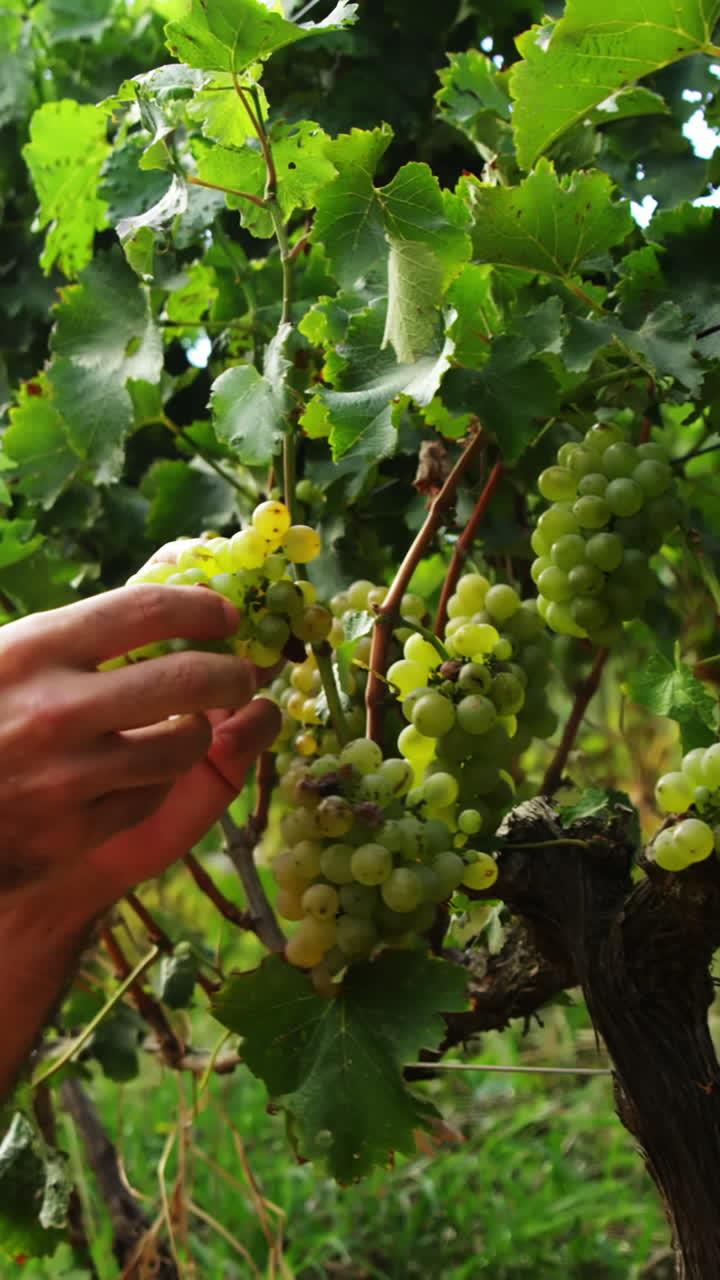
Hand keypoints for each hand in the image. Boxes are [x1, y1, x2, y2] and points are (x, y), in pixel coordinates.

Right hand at [0, 584, 277, 901]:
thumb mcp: (9, 652)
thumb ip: (81, 627)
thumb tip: (171, 566)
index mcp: (34, 649)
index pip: (147, 609)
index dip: (202, 607)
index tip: (225, 615)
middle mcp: (53, 711)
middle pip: (186, 679)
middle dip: (230, 673)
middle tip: (238, 674)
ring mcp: (64, 777)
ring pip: (181, 747)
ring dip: (198, 733)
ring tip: (191, 725)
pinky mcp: (70, 834)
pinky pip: (148, 800)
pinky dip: (156, 784)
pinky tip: (145, 772)